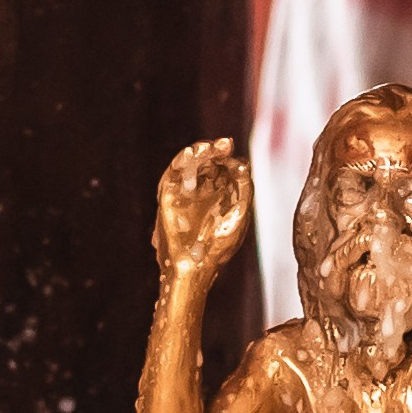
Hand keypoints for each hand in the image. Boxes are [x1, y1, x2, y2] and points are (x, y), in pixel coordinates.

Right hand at [155, 136, 253, 277]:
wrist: (194, 269)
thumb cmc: (217, 250)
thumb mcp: (238, 218)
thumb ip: (243, 192)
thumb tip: (243, 165)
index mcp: (219, 196)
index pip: (223, 169)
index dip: (230, 160)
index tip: (238, 160)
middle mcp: (201, 191)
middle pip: (207, 162)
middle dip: (216, 151)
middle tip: (226, 143)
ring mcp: (184, 192)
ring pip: (190, 163)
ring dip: (199, 151)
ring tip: (210, 147)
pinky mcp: (168, 194)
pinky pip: (173, 171)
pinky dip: (181, 160)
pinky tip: (192, 154)